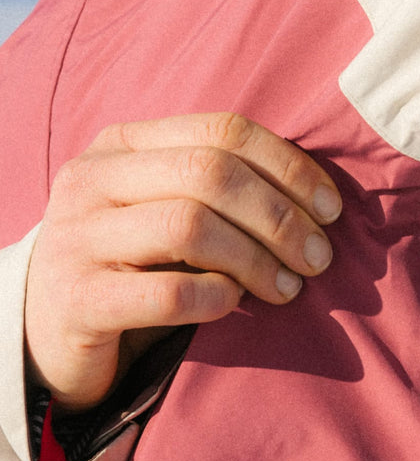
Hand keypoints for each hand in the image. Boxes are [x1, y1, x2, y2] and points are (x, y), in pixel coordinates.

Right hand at [24, 113, 342, 412]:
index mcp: (121, 143)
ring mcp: (77, 237)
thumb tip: (320, 197)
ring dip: (256, 259)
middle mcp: (92, 179)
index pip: (222, 130)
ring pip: (190, 226)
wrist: (48, 330)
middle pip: (211, 174)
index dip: (289, 166)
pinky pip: (169, 291)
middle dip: (281, 216)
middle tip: (318, 257)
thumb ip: (219, 187)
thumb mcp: (164, 206)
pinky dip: (217, 297)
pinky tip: (234, 305)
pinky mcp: (77, 300)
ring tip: (288, 287)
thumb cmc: (131, 263)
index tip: (331, 209)